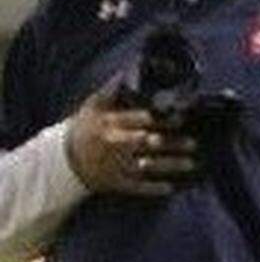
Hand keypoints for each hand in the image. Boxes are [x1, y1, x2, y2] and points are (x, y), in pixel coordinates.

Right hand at [65, 88, 197, 196]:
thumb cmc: (85, 127)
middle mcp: (114, 145)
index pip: (138, 120)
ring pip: (145, 166)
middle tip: (193, 143)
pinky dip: (151, 189)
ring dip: (169, 165)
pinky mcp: (114, 183)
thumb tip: (125, 72)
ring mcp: (115, 166)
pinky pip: (135, 187)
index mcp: (110, 124)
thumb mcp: (92, 106)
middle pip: (146, 144)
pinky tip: (170, 188)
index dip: (159, 119)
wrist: (65, 159)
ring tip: (191, 164)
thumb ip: (110, 90)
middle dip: (169, 144)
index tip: (180, 119)